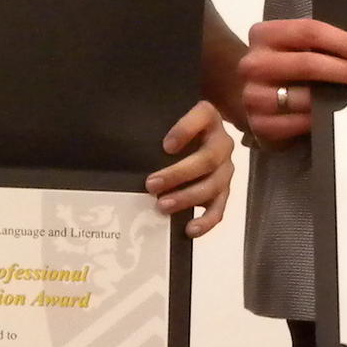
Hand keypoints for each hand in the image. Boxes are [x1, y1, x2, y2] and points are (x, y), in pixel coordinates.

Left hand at [146, 99, 235, 236]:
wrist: (198, 136)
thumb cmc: (175, 128)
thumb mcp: (166, 119)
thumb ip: (153, 126)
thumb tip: (120, 142)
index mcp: (208, 117)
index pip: (200, 118)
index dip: (185, 131)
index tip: (166, 146)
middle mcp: (222, 142)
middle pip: (207, 159)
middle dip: (179, 174)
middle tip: (152, 185)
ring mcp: (225, 168)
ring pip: (214, 185)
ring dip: (187, 198)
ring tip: (162, 206)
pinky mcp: (223, 190)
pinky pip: (219, 207)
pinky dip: (206, 221)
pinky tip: (189, 229)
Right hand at [235, 17, 346, 147]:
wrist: (255, 98)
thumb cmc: (287, 69)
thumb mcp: (298, 49)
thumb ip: (322, 48)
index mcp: (265, 35)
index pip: (309, 31)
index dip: (343, 42)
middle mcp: (254, 63)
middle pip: (307, 63)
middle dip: (346, 70)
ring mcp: (252, 95)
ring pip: (302, 97)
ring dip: (334, 100)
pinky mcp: (257, 124)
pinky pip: (294, 124)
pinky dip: (317, 121)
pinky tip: (333, 119)